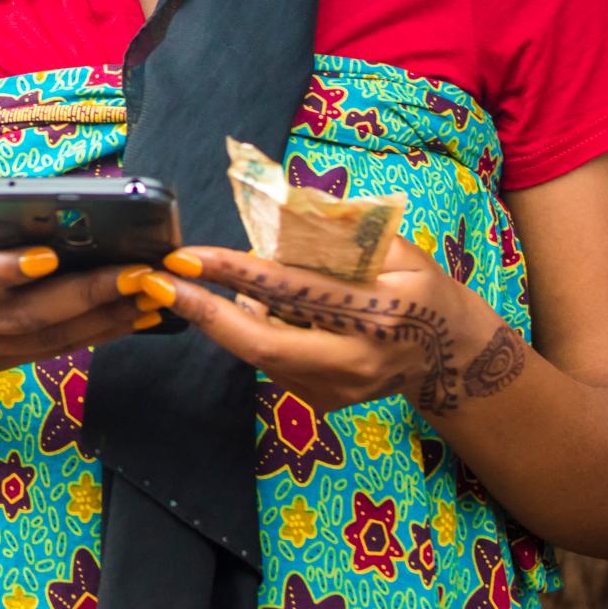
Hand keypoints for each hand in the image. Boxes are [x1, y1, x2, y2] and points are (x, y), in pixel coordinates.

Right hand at [0, 181, 152, 386]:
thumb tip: (44, 196)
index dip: (6, 269)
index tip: (49, 257)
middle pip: (24, 313)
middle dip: (86, 294)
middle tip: (138, 272)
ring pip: (47, 338)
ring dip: (105, 318)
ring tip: (151, 295)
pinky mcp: (2, 363)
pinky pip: (56, 350)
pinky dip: (99, 334)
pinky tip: (136, 316)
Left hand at [136, 237, 527, 417]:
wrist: (450, 355)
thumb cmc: (421, 287)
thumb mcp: (395, 249)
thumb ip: (338, 232)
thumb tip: (271, 204)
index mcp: (379, 313)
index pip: (292, 290)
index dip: (234, 272)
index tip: (186, 256)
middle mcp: (356, 360)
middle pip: (262, 345)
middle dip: (202, 313)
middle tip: (157, 284)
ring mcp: (337, 391)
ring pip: (259, 354)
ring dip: (223, 317)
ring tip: (203, 283)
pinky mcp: (321, 404)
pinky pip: (270, 362)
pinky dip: (250, 329)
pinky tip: (250, 308)